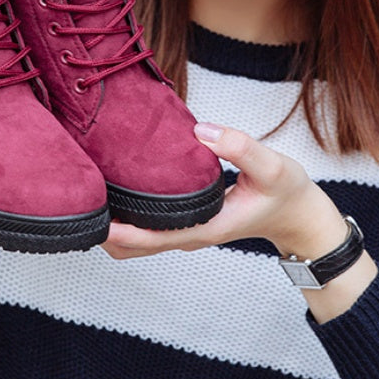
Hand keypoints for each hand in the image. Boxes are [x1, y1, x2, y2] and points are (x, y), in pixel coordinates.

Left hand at [102, 123, 344, 260]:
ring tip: (88, 197)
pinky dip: (129, 220)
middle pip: (135, 247)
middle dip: (105, 232)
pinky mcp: (189, 221)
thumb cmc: (287, 193)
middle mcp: (191, 234)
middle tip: (77, 203)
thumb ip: (240, 148)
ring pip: (139, 241)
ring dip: (114, 227)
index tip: (92, 218)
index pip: (152, 238)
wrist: (301, 215)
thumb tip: (201, 131)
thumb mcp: (272, 166)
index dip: (120, 232)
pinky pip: (151, 227)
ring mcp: (188, 231)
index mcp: (206, 228)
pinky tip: (117, 193)